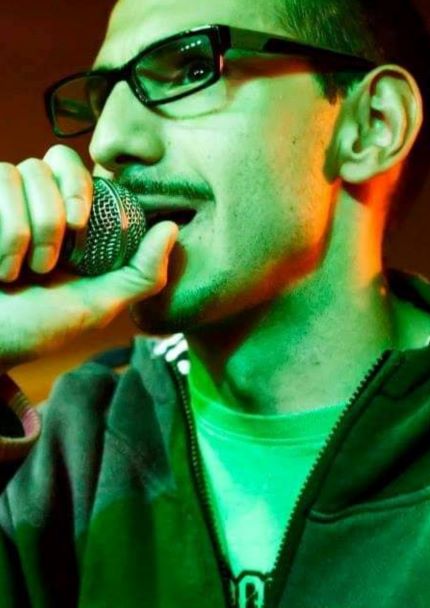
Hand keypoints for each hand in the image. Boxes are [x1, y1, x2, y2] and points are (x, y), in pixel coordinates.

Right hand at [0, 145, 178, 371]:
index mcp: (74, 218)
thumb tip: (171, 228)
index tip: (79, 223)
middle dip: (55, 211)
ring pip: (21, 171)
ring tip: (23, 272)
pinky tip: (3, 268)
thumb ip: (141, 272)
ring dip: (25, 231)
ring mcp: (7, 199)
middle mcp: (40, 199)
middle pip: (56, 158)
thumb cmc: (42, 325)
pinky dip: (3, 233)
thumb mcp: (101, 303)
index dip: (82, 184)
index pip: (86, 167)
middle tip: (53, 255)